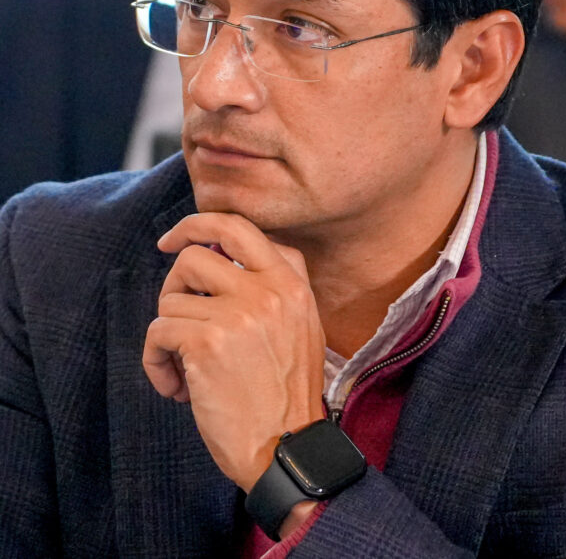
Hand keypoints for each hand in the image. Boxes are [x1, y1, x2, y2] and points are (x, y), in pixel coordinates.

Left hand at [142, 213, 325, 492]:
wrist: (288, 448)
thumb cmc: (287, 393)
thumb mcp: (301, 326)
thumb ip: (273, 286)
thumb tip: (220, 254)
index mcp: (291, 283)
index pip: (239, 227)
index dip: (198, 225)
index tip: (173, 242)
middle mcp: (267, 290)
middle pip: (195, 255)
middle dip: (173, 286)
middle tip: (177, 320)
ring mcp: (237, 314)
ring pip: (171, 299)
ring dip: (167, 335)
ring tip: (185, 369)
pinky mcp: (207, 342)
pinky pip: (157, 333)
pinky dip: (155, 362)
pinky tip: (175, 388)